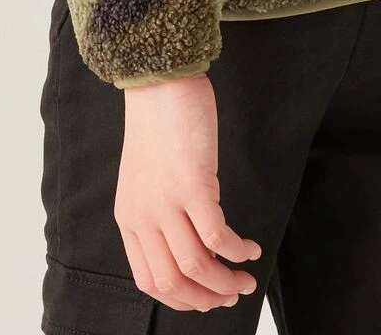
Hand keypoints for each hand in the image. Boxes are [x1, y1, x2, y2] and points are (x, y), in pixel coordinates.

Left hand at [115, 72, 263, 311]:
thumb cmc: (158, 123)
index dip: (182, 299)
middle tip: (232, 295)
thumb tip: (185, 242)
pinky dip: (237, 251)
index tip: (206, 299)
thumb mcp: (146, 178)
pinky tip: (250, 248)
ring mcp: (167, 203)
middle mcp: (144, 217)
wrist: (158, 81)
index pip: (150, 280)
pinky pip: (217, 236)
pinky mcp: (193, 185)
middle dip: (207, 298)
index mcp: (130, 218)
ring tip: (246, 278)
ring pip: (196, 267)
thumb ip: (157, 211)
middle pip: (173, 283)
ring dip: (226, 281)